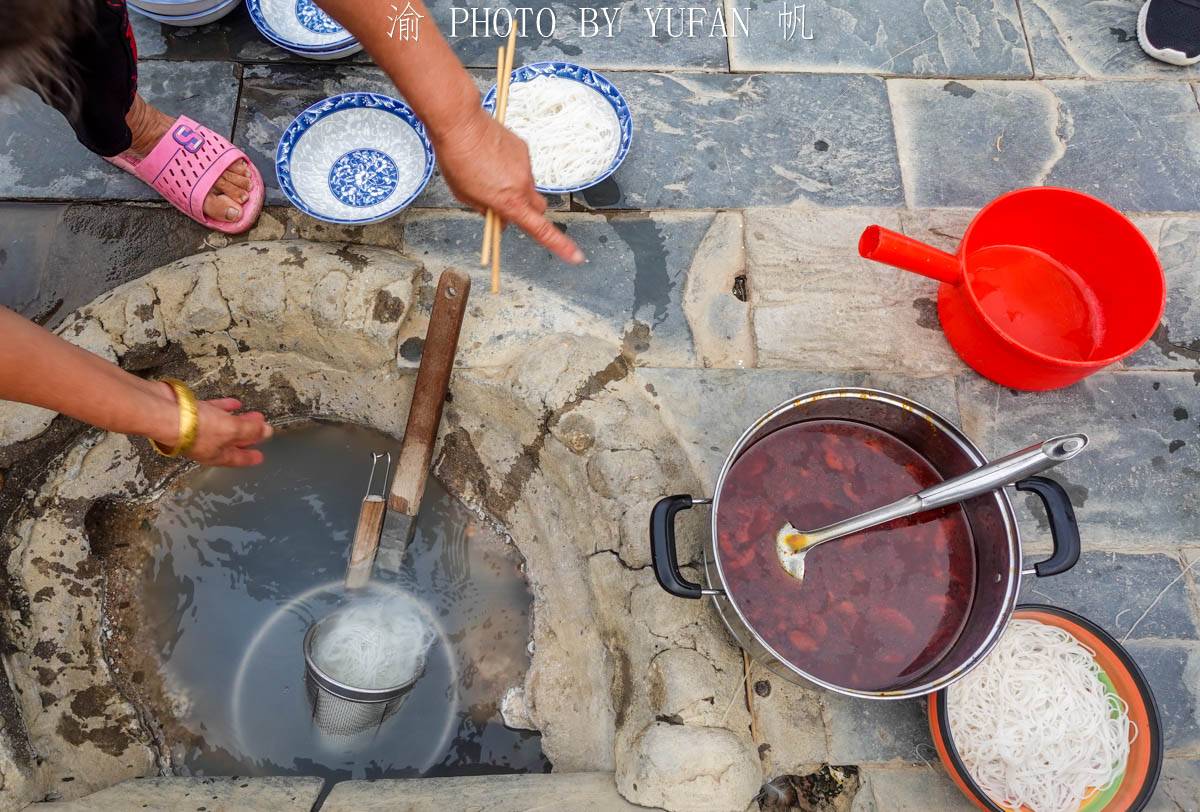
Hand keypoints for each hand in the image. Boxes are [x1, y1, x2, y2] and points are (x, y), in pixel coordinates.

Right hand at [150, 384, 271, 466]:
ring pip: (223, 425)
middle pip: (232, 441)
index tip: (260, 457)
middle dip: (248, 435)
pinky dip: (224, 407)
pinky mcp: (190, 411)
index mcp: (215, 454)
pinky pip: (212, 410)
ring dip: (239, 420)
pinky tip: (234, 403)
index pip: (237, 458)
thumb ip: (250, 430)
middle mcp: (205, 444)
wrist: (161, 412)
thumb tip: (267, 431)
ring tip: (253, 414)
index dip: (250, 457)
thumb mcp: (231, 430)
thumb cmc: (192, 428)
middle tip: (263, 430)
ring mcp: (196, 427)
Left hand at [433, 109, 584, 264]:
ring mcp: (526, 166)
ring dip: (515, 188)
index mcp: (509, 202)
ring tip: (487, 174)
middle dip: (528, 213)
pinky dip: (510, 169)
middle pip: (538, 209)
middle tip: (505, 207)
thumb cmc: (457, 160)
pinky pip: (522, 167)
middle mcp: (523, 185)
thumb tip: (498, 217)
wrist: (461, 123)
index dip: (561, 246)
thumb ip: (486, 210)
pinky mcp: (524, 149)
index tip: (577, 257)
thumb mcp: (465, 196)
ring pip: (527, 187)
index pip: (541, 230)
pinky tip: (491, 158)